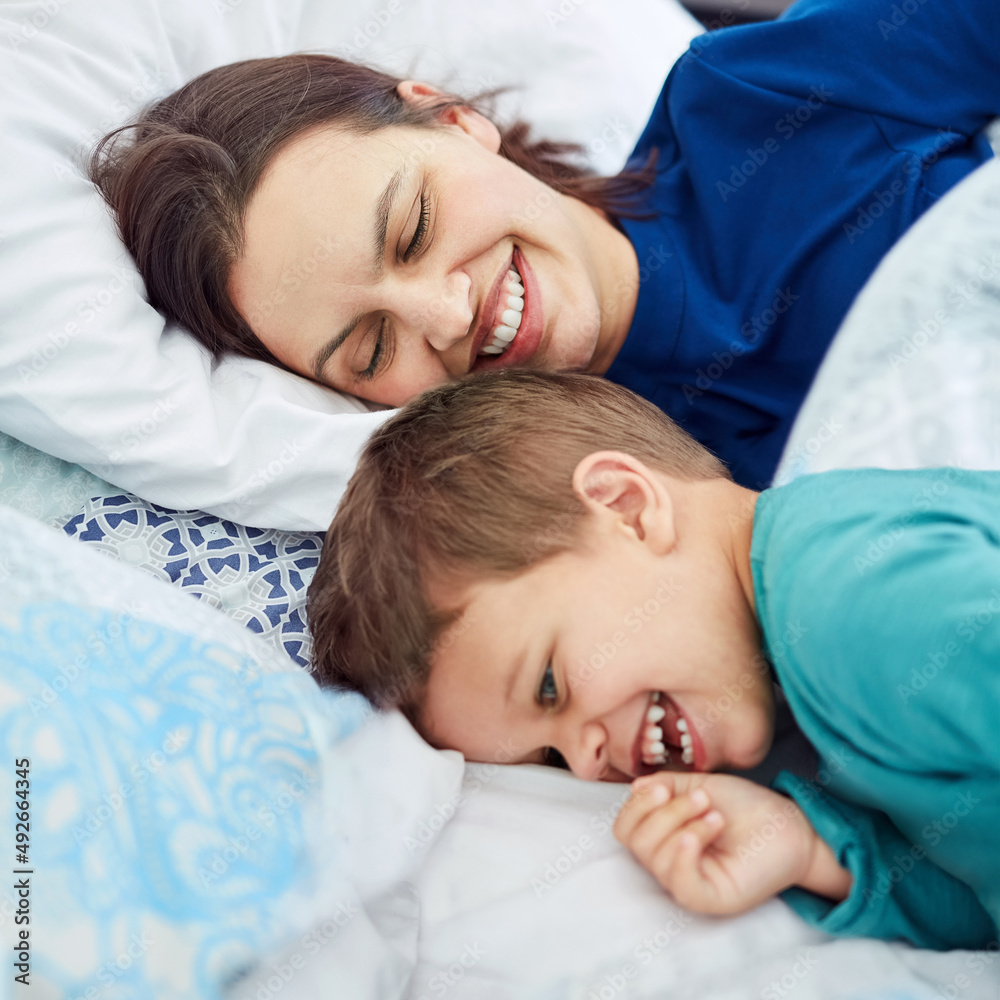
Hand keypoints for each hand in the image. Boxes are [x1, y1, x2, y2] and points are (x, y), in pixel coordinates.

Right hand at [613, 770, 850, 915]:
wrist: (789, 824)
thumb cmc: (746, 807)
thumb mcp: (698, 786)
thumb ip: (665, 786)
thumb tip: (635, 789)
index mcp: (664, 839)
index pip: (626, 829)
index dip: (637, 806)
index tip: (663, 787)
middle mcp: (671, 865)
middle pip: (636, 842)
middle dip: (664, 812)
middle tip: (702, 799)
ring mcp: (689, 884)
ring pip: (656, 858)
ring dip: (683, 824)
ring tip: (715, 815)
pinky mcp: (711, 899)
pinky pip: (680, 883)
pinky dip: (684, 854)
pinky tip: (701, 832)